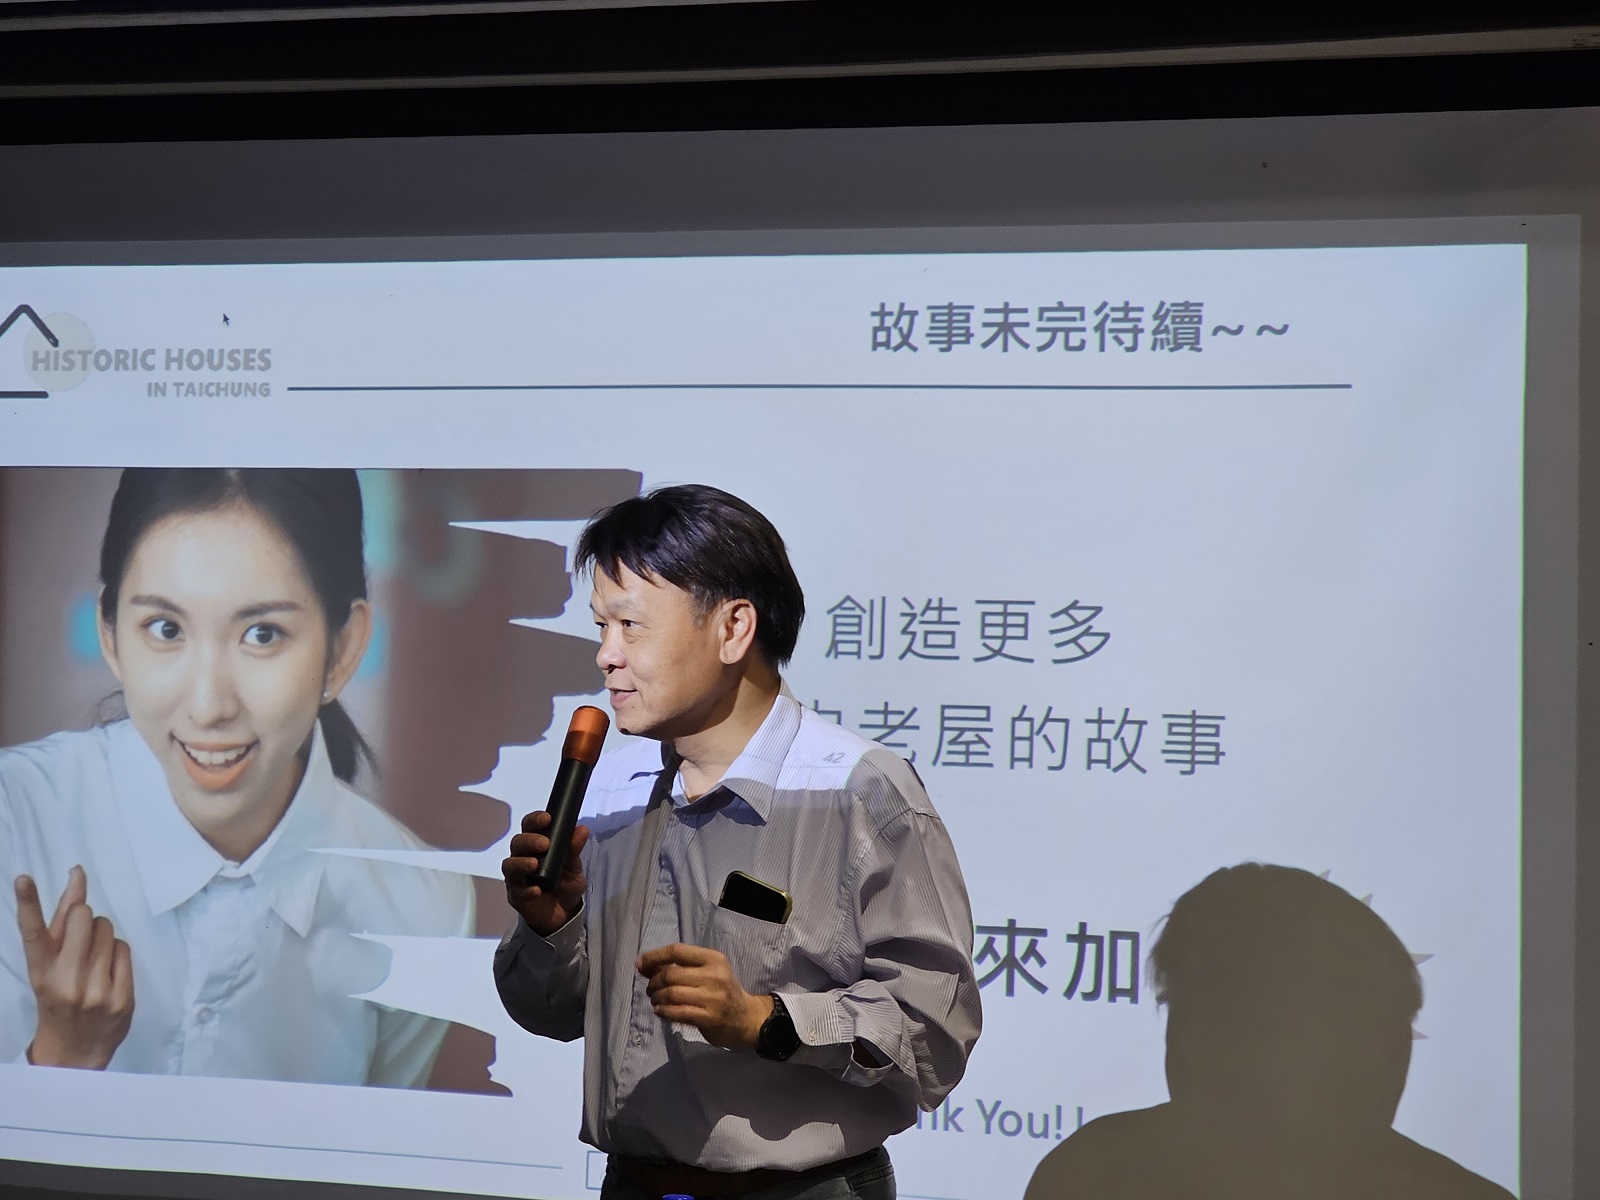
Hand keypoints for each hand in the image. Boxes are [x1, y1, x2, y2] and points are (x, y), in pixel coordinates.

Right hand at [14, 867, 133, 1069]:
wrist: (73, 1052)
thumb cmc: (58, 997)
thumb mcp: (49, 964)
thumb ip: (61, 922)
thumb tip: (79, 876)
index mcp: (41, 972)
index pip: (32, 933)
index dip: (28, 903)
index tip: (23, 878)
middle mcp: (66, 981)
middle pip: (84, 917)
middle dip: (84, 917)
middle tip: (80, 939)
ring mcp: (96, 991)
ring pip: (108, 930)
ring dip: (102, 936)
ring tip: (92, 960)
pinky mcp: (122, 1000)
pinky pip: (124, 949)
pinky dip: (116, 953)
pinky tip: (107, 972)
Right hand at [502, 811, 589, 936]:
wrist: (565, 913)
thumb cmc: (565, 883)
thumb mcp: (574, 866)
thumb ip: (574, 849)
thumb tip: (582, 829)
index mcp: (535, 846)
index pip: (529, 827)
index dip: (535, 820)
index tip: (547, 818)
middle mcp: (522, 858)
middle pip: (517, 843)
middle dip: (529, 841)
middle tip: (545, 844)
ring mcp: (517, 878)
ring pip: (510, 865)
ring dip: (521, 863)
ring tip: (534, 864)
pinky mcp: (517, 897)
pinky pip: (516, 891)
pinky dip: (526, 890)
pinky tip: (536, 890)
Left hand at [636, 942, 772, 1050]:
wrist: (745, 1018)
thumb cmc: (721, 991)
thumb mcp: (708, 971)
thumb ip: (680, 966)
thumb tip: (644, 965)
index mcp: (713, 958)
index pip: (676, 951)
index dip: (654, 956)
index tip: (640, 964)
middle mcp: (714, 975)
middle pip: (670, 974)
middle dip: (653, 982)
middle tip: (651, 989)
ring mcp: (712, 998)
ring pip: (671, 994)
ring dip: (656, 998)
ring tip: (655, 1000)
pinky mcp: (709, 1018)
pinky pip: (677, 1012)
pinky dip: (663, 1011)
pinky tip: (660, 1011)